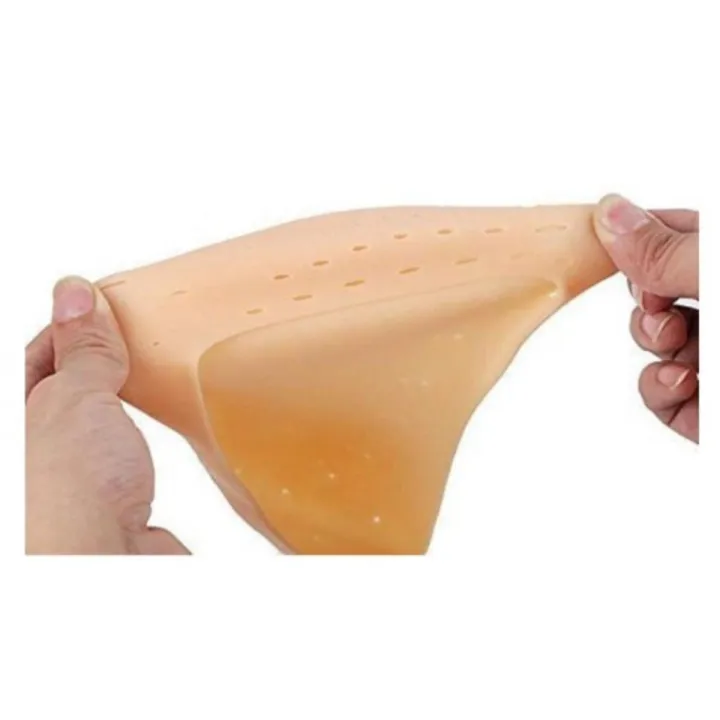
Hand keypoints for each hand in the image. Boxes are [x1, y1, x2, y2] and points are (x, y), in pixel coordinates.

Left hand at [25, 276, 188, 553]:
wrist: (106, 566)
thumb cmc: (65, 493)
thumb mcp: (72, 397)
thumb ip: (81, 350)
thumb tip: (75, 294)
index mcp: (15, 424)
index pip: (38, 359)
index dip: (72, 329)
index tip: (109, 307)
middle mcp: (34, 454)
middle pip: (69, 390)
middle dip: (104, 363)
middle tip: (139, 336)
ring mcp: (76, 479)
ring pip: (103, 423)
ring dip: (129, 402)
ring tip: (156, 376)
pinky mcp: (113, 502)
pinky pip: (131, 455)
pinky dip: (151, 437)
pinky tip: (169, 426)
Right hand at [593, 195, 698, 442]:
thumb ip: (669, 250)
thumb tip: (610, 213)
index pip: (672, 231)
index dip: (636, 237)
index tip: (604, 243)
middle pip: (656, 288)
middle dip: (645, 298)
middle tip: (660, 305)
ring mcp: (717, 358)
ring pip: (654, 343)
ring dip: (653, 345)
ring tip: (677, 347)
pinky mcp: (707, 409)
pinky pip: (660, 394)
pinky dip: (659, 390)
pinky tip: (683, 385)